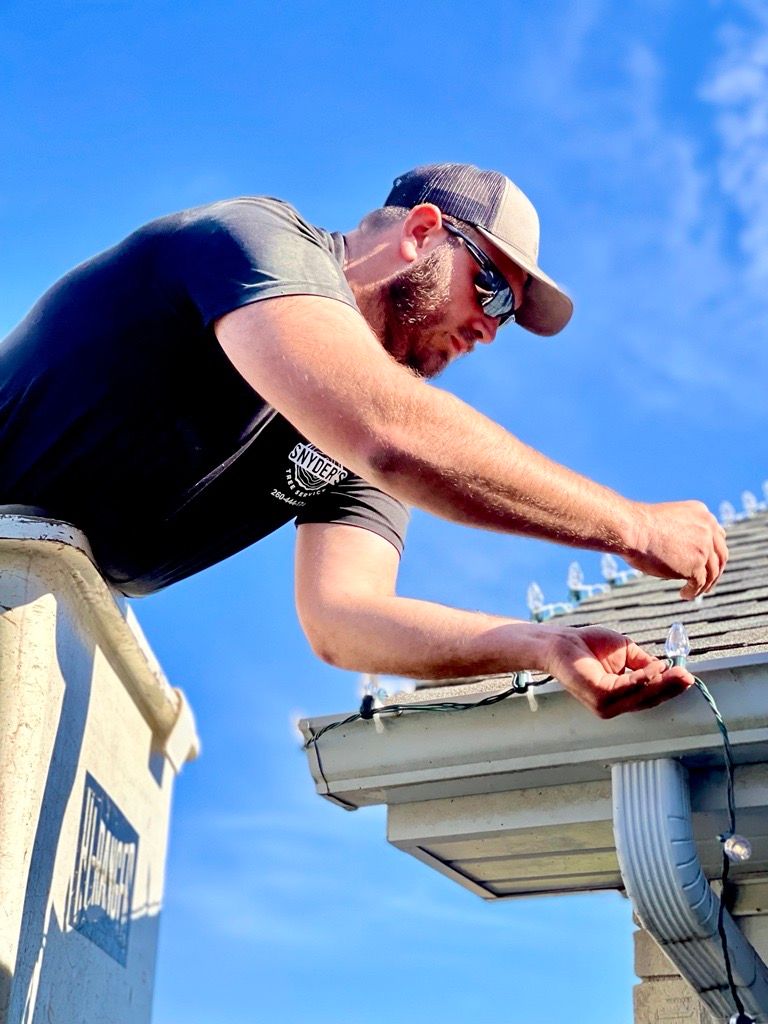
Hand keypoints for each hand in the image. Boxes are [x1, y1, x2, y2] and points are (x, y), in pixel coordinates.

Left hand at [544, 626, 693, 718]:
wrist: (561, 641)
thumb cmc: (589, 645)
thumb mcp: (625, 652)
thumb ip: (644, 662)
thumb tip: (666, 668)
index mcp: (621, 696)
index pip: (650, 696)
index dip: (669, 687)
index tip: (687, 675)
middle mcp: (614, 705)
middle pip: (650, 699)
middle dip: (671, 688)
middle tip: (688, 676)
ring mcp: (606, 704)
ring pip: (641, 696)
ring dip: (662, 684)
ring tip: (677, 672)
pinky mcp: (599, 697)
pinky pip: (627, 689)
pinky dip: (642, 678)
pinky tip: (654, 668)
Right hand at [624, 500, 727, 599]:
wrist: (632, 529)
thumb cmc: (640, 525)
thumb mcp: (669, 520)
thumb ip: (682, 533)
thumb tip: (683, 554)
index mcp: (702, 514)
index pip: (718, 537)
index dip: (714, 553)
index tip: (708, 563)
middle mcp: (708, 529)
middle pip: (721, 555)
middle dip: (715, 571)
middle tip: (708, 583)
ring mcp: (704, 548)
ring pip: (712, 572)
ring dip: (704, 585)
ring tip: (692, 592)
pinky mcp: (696, 565)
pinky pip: (699, 583)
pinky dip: (693, 592)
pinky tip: (684, 594)